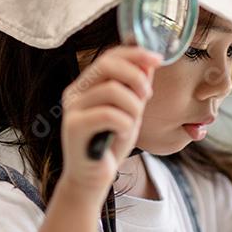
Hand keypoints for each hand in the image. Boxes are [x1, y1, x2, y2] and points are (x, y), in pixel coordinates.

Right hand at [58, 46, 159, 205]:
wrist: (93, 178)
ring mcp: (72, 108)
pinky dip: (124, 125)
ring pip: (112, 90)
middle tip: (148, 95)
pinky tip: (121, 135)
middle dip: (136, 77)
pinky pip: (109, 114)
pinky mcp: (73, 126)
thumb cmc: (111, 144)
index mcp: (86, 85)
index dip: (135, 53)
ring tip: (132, 124)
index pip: (109, 56)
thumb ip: (136, 88)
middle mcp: (75, 92)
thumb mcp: (130, 111)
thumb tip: (149, 62)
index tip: (159, 59)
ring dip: (133, 107)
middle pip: (107, 64)